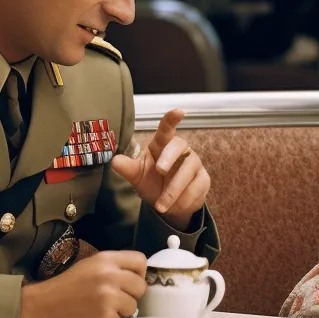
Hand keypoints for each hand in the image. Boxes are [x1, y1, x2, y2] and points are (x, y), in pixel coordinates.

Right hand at [18, 251, 146, 317]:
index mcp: (105, 260)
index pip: (140, 261)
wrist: (36, 312)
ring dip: (120, 312)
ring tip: (100, 312)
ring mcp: (108, 300)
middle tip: (111, 301)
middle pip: (140, 287)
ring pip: (133, 307)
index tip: (128, 283)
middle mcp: (109, 277)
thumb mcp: (87, 267)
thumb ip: (112, 268)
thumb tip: (137, 277)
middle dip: (130, 295)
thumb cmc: (61, 290)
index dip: (137, 273)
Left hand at [111, 108, 209, 230]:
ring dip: (174, 190)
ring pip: (188, 170)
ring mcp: (194, 163)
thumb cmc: (152, 183)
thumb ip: (128, 168)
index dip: (171, 119)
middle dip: (169, 157)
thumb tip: (115, 161)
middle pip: (179, 145)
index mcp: (161, 145)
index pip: (166, 129)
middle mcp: (180, 150)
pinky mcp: (203, 179)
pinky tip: (174, 206)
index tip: (179, 111)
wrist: (169, 205)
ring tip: (161, 205)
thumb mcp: (137, 177)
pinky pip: (197, 186)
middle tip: (160, 171)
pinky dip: (184, 198)